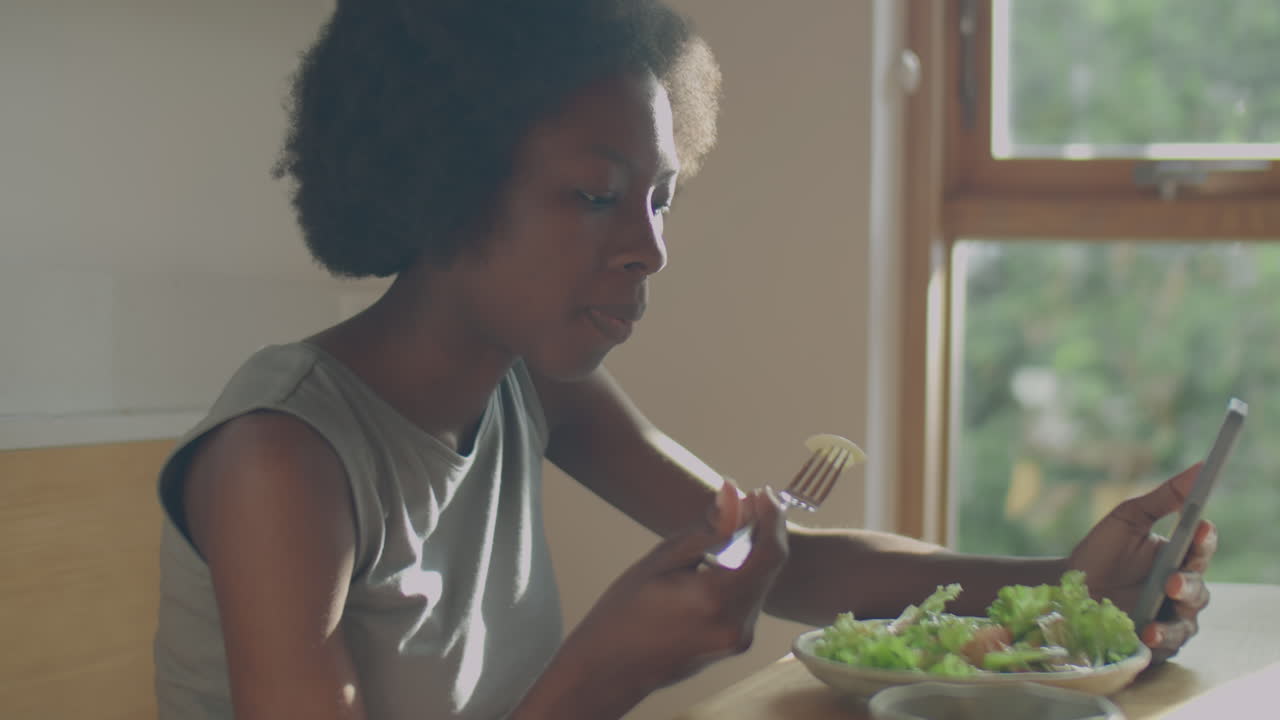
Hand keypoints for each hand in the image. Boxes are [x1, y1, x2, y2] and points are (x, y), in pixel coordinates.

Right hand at [556, 484, 788, 706]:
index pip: (769, 552)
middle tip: (745, 501)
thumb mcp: (662, 561)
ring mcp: (739, 638)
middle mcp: (737, 623)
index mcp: (717, 600)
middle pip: (769, 566)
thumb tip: (734, 492)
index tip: (761, 491)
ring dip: (753, 551)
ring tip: (730, 525)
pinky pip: (749, 598)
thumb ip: (707, 529)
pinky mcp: (735, 644)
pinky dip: (742, 573)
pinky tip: (722, 558)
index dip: (772, 517)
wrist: (610, 669)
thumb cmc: (624, 612)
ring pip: (761, 581)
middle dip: (763, 530)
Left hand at [1066, 464, 1217, 663]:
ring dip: (1172, 621)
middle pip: (1199, 589)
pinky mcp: (1152, 644)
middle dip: (1188, 584)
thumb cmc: (1100, 551)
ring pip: (1187, 623)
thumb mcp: (1127, 519)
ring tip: (1153, 619)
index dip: (1204, 539)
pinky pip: (1164, 646)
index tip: (1200, 526)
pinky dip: (1157, 641)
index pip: (1200, 549)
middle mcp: (1180, 591)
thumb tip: (1199, 467)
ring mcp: (1169, 619)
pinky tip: (1143, 635)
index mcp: (1178, 558)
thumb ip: (1163, 497)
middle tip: (1171, 580)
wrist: (1066, 588)